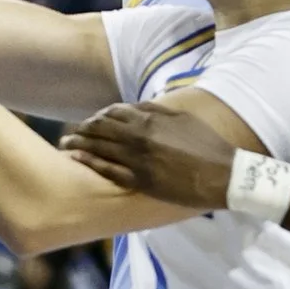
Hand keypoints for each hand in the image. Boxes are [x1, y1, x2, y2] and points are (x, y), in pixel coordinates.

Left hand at [60, 101, 235, 209]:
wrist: (223, 174)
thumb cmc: (208, 144)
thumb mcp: (183, 118)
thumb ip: (157, 110)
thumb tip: (137, 107)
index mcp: (150, 120)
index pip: (113, 113)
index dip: (98, 117)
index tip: (90, 121)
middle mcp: (139, 138)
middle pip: (100, 129)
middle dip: (83, 130)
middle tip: (72, 132)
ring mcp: (138, 161)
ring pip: (99, 148)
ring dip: (79, 144)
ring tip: (66, 144)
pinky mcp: (140, 181)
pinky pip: (107, 171)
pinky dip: (89, 163)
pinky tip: (76, 159)